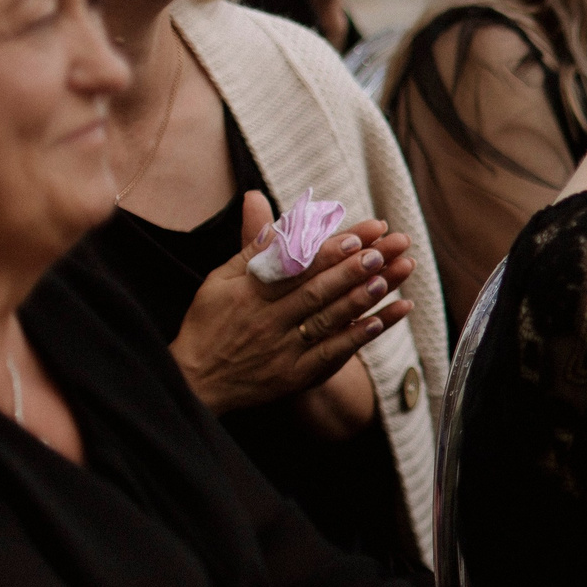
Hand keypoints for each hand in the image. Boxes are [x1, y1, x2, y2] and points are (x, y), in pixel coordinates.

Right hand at [170, 191, 414, 413]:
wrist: (197, 384)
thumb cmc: (209, 323)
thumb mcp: (220, 281)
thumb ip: (250, 248)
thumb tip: (262, 202)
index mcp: (249, 294)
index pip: (294, 269)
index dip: (326, 253)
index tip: (357, 237)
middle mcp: (267, 320)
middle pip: (315, 292)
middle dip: (351, 270)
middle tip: (384, 251)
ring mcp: (282, 349)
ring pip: (327, 320)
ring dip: (361, 299)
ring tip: (390, 277)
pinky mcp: (294, 375)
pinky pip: (330, 354)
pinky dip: (356, 337)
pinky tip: (380, 321)